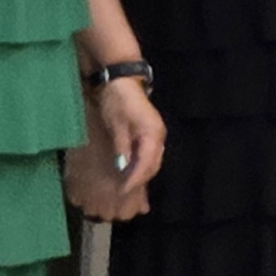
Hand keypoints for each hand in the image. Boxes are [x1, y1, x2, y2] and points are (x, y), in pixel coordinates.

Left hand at [71, 74, 163, 219]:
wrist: (119, 81)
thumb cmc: (117, 100)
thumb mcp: (116, 123)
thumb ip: (122, 145)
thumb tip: (123, 168)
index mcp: (152, 133)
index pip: (147, 162)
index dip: (135, 178)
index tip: (123, 191)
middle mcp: (158, 136)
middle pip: (152, 165)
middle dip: (139, 181)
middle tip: (123, 194)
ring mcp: (155, 136)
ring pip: (151, 162)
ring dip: (140, 177)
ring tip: (127, 190)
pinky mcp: (148, 136)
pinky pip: (147, 157)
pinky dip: (140, 168)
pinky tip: (129, 175)